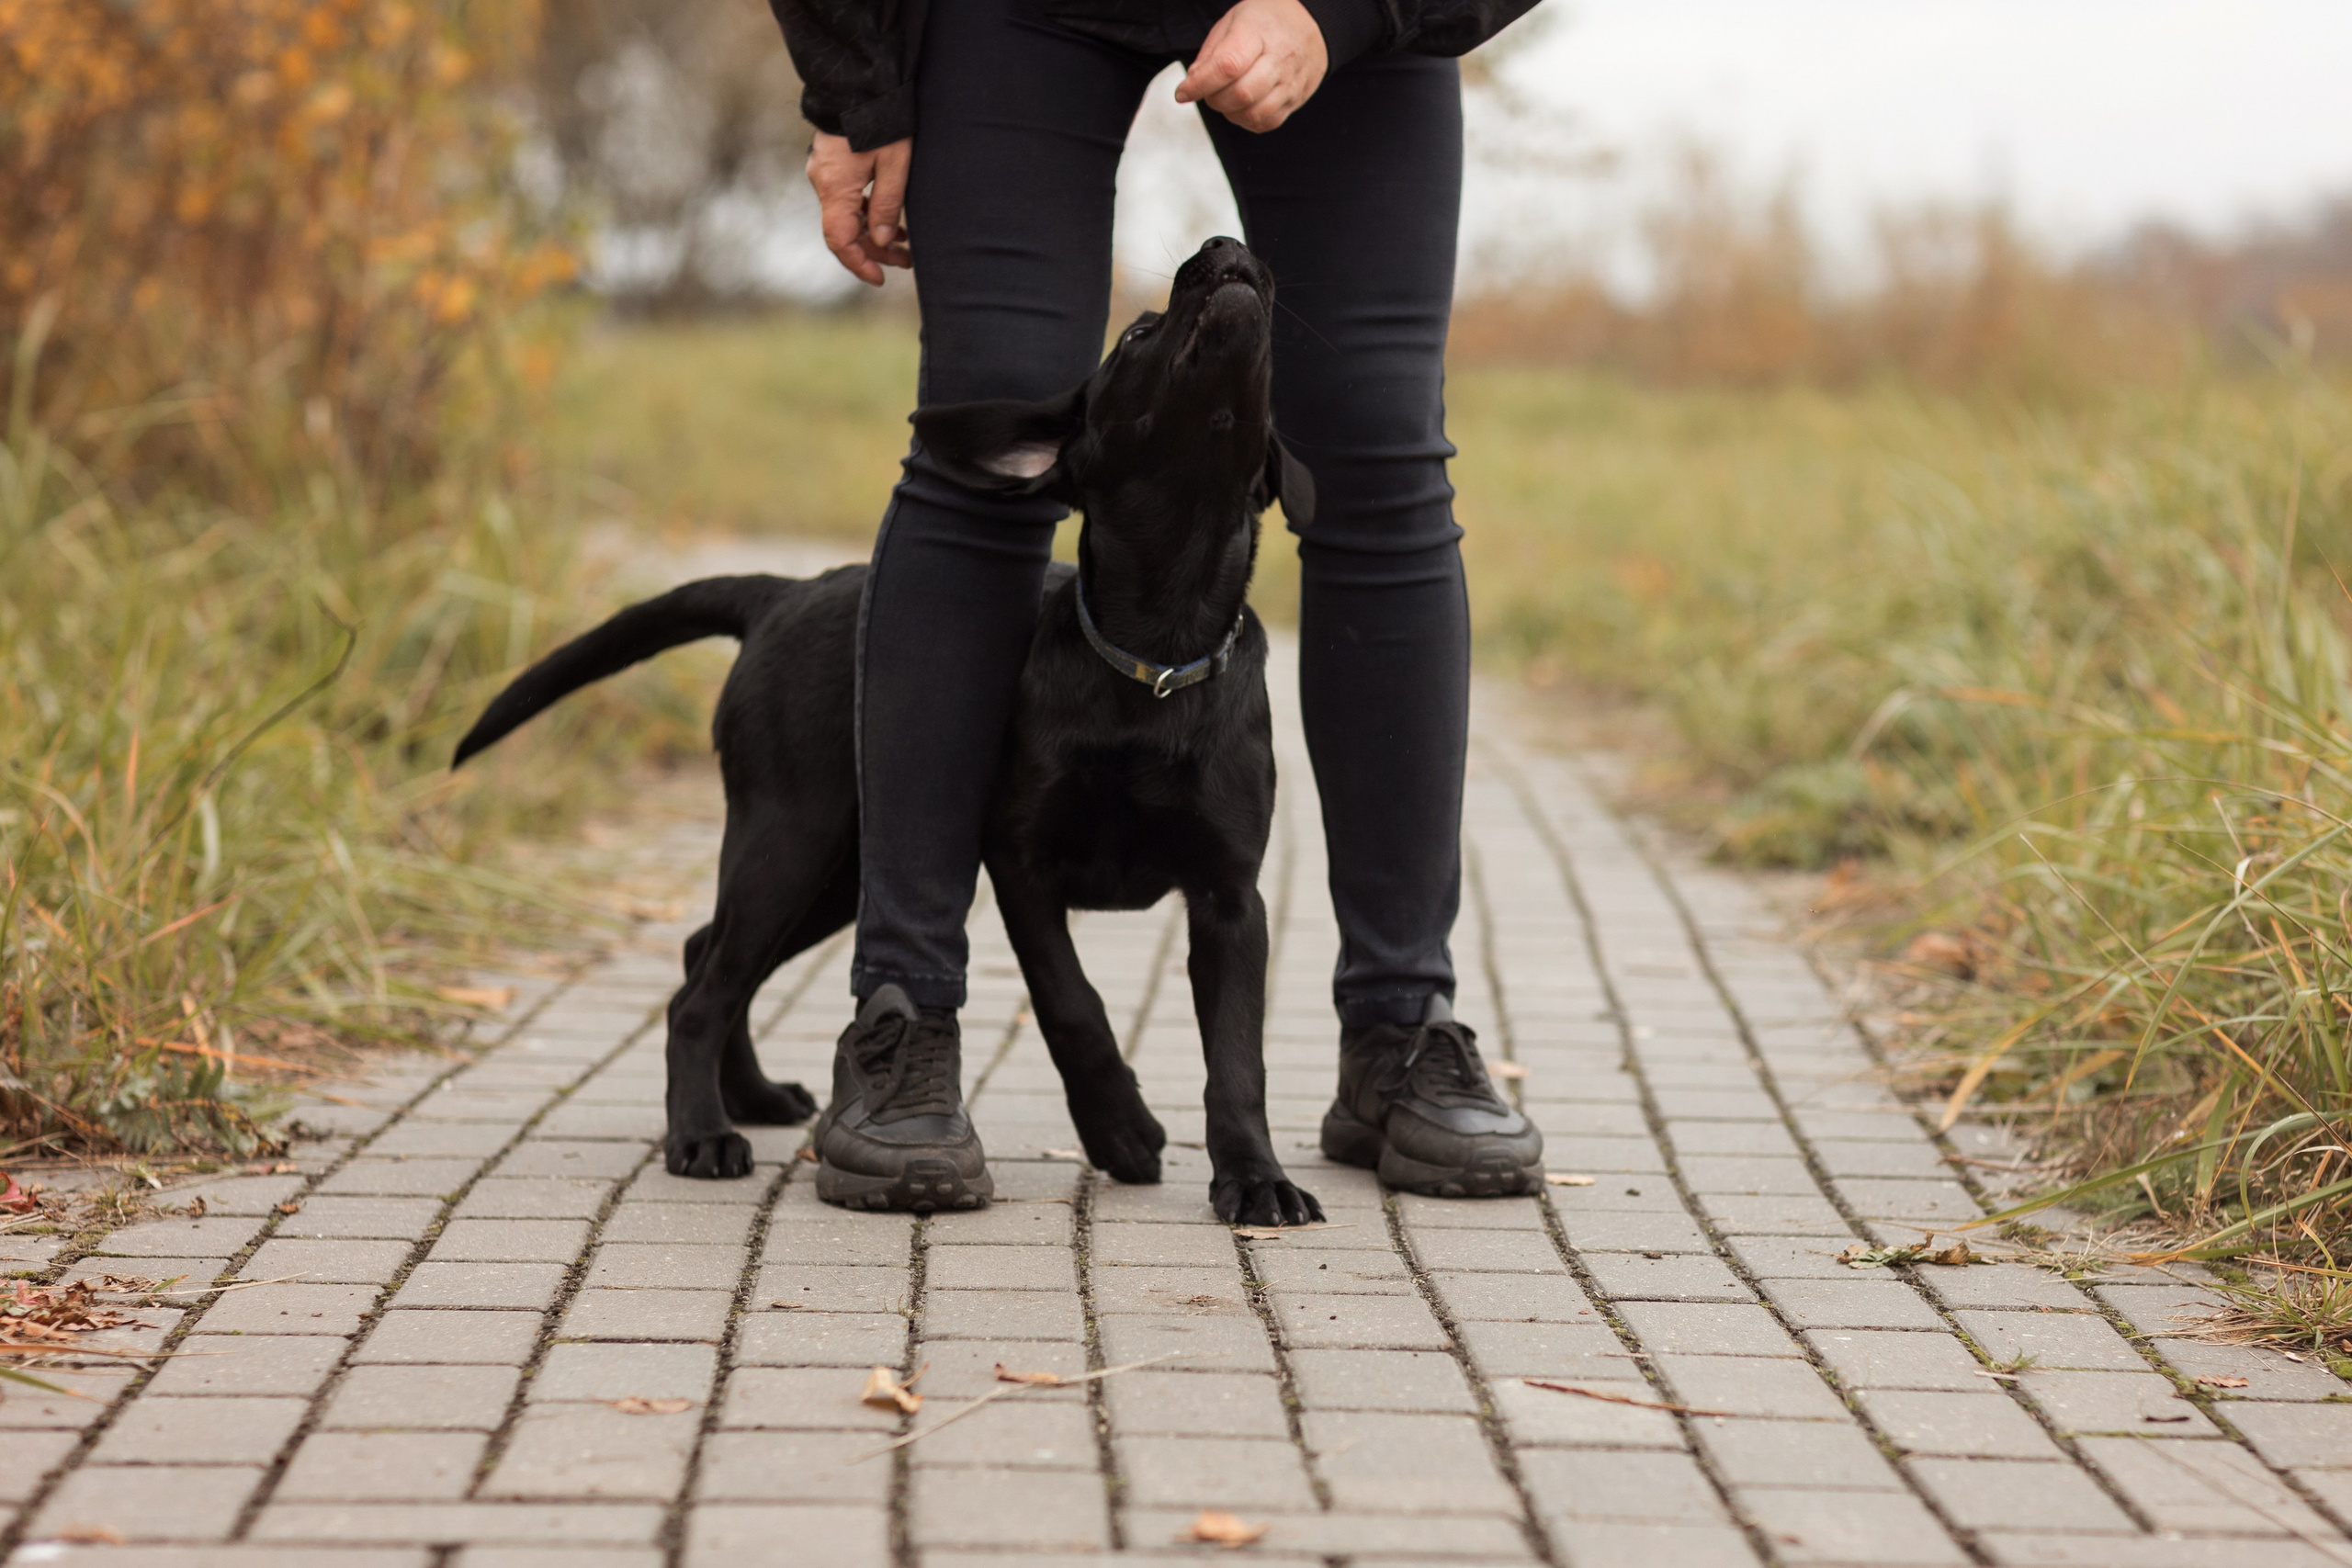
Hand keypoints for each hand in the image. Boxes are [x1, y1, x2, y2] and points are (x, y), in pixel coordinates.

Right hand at [806, 132, 912, 285]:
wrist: (861, 79)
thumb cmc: (883, 120)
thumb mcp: (895, 165)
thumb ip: (887, 205)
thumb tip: (881, 239)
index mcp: (835, 187)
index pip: (840, 240)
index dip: (859, 263)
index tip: (880, 278)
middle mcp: (823, 182)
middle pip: (845, 230)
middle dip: (875, 249)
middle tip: (906, 260)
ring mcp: (825, 172)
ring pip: (847, 215)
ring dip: (873, 231)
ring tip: (905, 241)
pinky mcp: (832, 163)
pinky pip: (846, 198)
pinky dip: (867, 212)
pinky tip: (891, 217)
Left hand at [1175, 0, 1327, 132]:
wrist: (1312, 24)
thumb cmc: (1267, 21)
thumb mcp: (1234, 21)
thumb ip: (1212, 52)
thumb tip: (1193, 82)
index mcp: (1259, 32)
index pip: (1228, 66)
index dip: (1200, 84)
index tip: (1183, 92)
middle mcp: (1279, 58)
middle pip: (1240, 94)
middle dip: (1213, 99)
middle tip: (1207, 91)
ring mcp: (1291, 82)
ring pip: (1253, 113)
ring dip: (1229, 112)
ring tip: (1224, 97)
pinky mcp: (1296, 100)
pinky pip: (1267, 122)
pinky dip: (1246, 121)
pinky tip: (1241, 106)